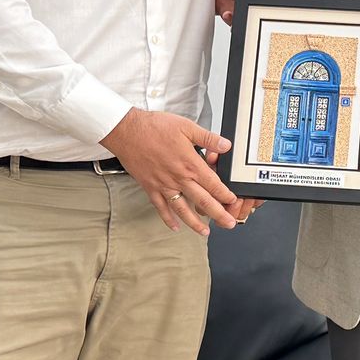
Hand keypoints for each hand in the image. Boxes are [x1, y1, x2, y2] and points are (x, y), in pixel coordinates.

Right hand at [103, 107, 239, 233]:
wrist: (126, 132)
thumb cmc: (154, 127)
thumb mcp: (186, 127)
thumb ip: (208, 138)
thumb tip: (226, 146)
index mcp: (190, 164)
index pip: (213, 184)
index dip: (225, 195)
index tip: (233, 201)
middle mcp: (178, 178)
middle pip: (202, 201)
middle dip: (218, 214)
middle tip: (229, 224)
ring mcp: (164, 185)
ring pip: (183, 209)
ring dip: (195, 223)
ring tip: (205, 232)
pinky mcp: (150, 187)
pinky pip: (161, 207)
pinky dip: (168, 219)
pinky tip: (174, 226)